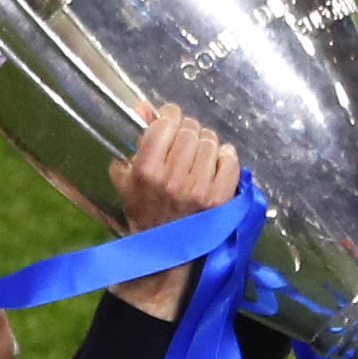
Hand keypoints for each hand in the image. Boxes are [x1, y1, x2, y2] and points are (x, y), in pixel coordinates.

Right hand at [106, 104, 239, 319]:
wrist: (162, 252)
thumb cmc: (142, 212)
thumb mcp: (127, 177)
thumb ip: (135, 140)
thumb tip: (144, 106)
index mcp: (147, 170)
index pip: (167, 122)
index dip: (169, 116)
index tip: (170, 121)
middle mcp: (173, 178)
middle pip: (191, 130)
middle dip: (188, 131)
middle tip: (185, 142)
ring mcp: (199, 189)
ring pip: (211, 142)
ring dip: (206, 144)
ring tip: (199, 155)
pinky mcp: (219, 199)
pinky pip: (230, 160)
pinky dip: (225, 157)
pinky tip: (216, 163)